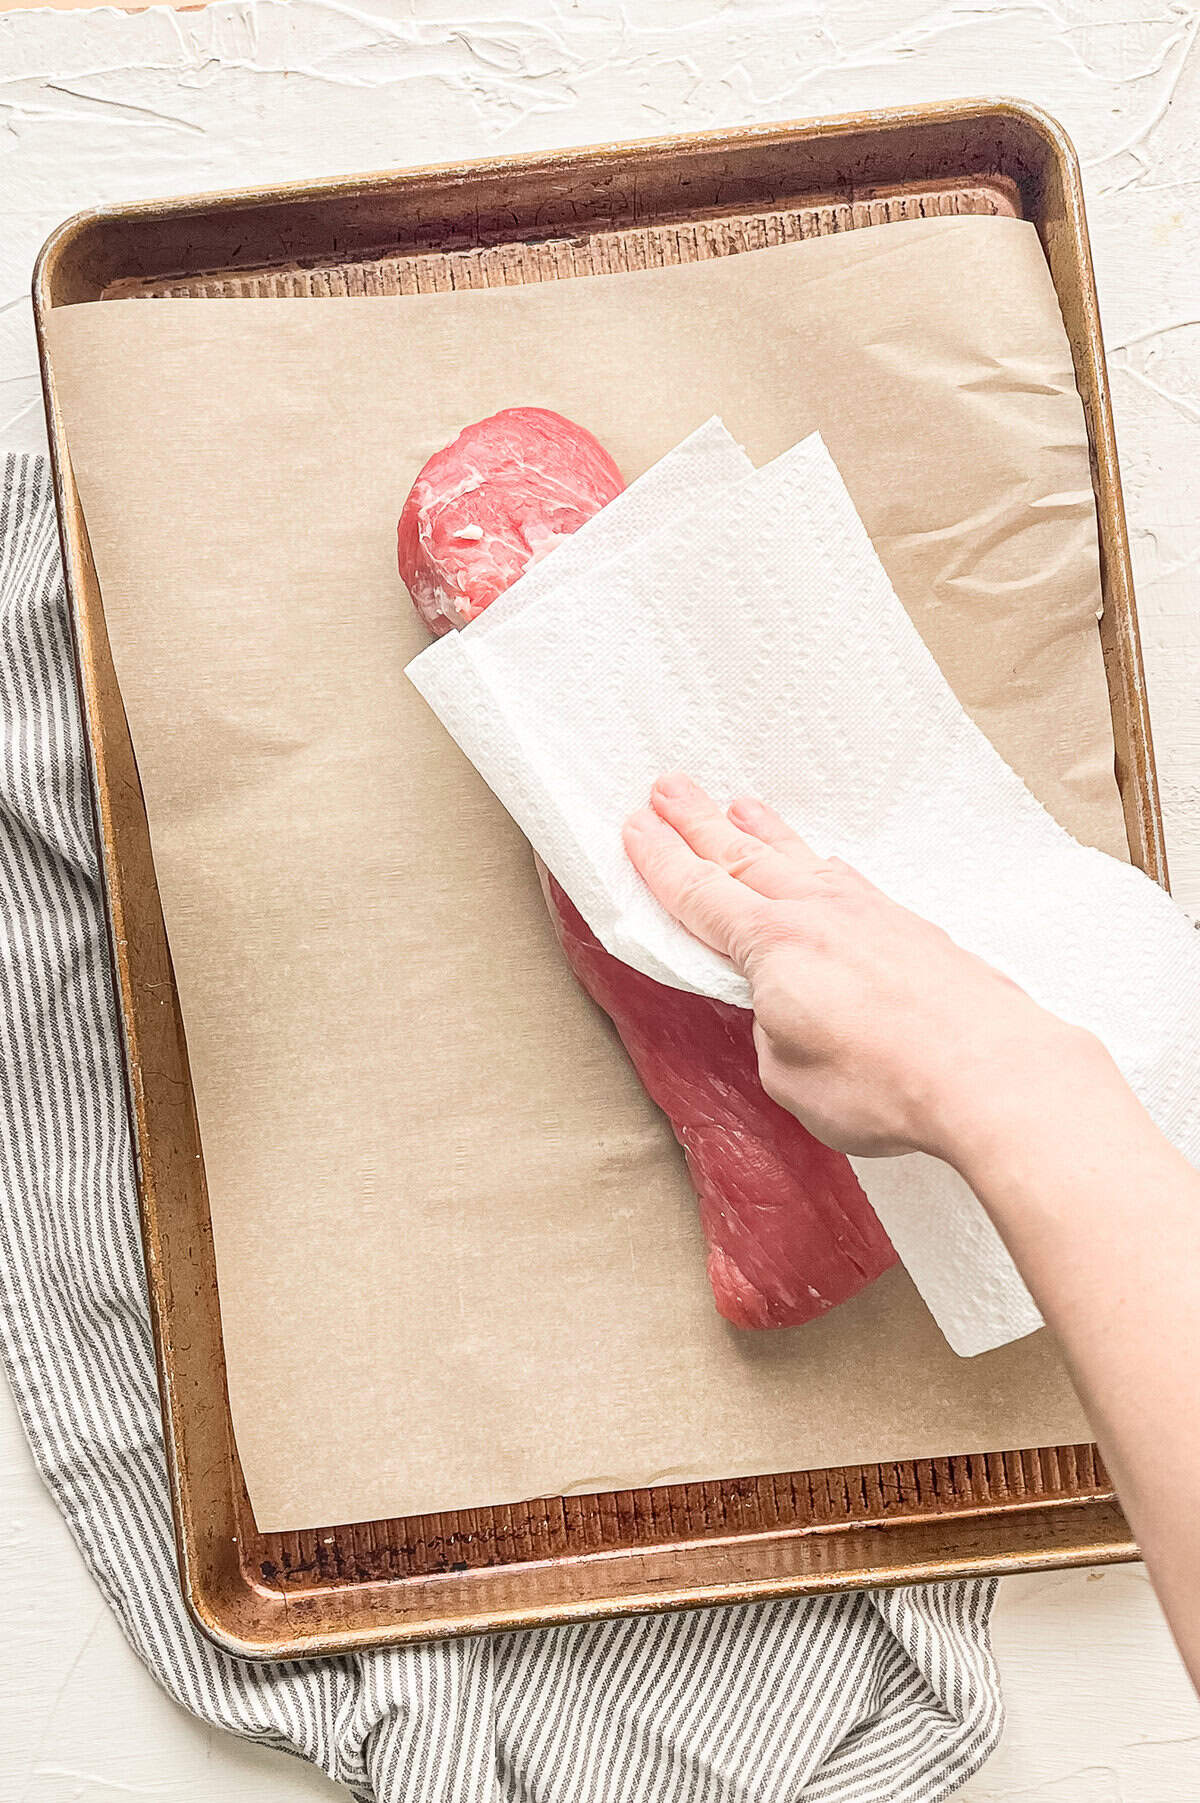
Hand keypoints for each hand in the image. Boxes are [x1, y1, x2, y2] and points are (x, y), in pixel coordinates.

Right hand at [623, 773, 1099, 1165]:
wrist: (992, 1072)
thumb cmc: (888, 1081)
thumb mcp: (790, 1078)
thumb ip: (774, 1036)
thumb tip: (788, 1018)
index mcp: (773, 944)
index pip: (699, 894)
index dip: (661, 861)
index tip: (635, 827)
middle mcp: (818, 914)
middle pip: (743, 857)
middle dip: (698, 823)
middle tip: (668, 787)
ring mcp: (870, 916)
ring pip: (799, 860)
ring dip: (763, 832)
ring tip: (739, 805)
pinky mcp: (913, 932)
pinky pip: (849, 881)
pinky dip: (820, 865)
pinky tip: (824, 866)